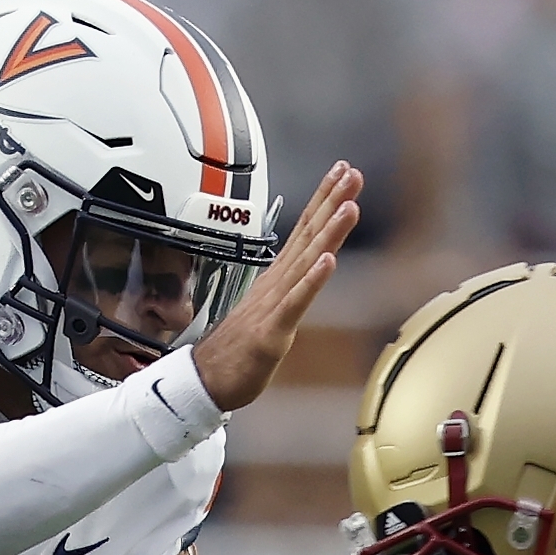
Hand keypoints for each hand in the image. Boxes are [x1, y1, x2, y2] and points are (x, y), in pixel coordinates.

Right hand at [190, 162, 360, 412]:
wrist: (203, 381)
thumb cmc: (235, 350)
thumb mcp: (269, 313)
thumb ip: (288, 290)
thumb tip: (305, 270)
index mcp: (276, 279)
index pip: (304, 231)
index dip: (323, 200)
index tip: (342, 172)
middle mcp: (275, 285)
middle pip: (307, 236)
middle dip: (330, 202)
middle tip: (352, 173)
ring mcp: (272, 306)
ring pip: (305, 263)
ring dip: (328, 233)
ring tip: (349, 206)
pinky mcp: (271, 332)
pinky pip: (295, 303)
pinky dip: (312, 281)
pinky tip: (328, 261)